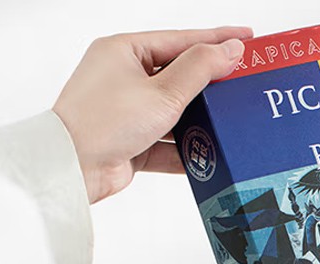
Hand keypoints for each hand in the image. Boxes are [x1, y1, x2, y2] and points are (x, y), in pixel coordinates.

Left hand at [53, 27, 250, 203]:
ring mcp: (127, 112)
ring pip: (174, 113)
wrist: (72, 169)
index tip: (247, 39)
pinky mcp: (130, 144)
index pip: (180, 40)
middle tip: (244, 83)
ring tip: (230, 123)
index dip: (216, 40)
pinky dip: (185, 151)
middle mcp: (124, 78)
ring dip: (198, 122)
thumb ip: (199, 70)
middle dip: (210, 86)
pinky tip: (208, 156)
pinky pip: (166, 144)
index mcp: (124, 51)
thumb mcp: (162, 92)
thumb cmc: (104, 122)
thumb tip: (229, 48)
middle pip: (179, 77)